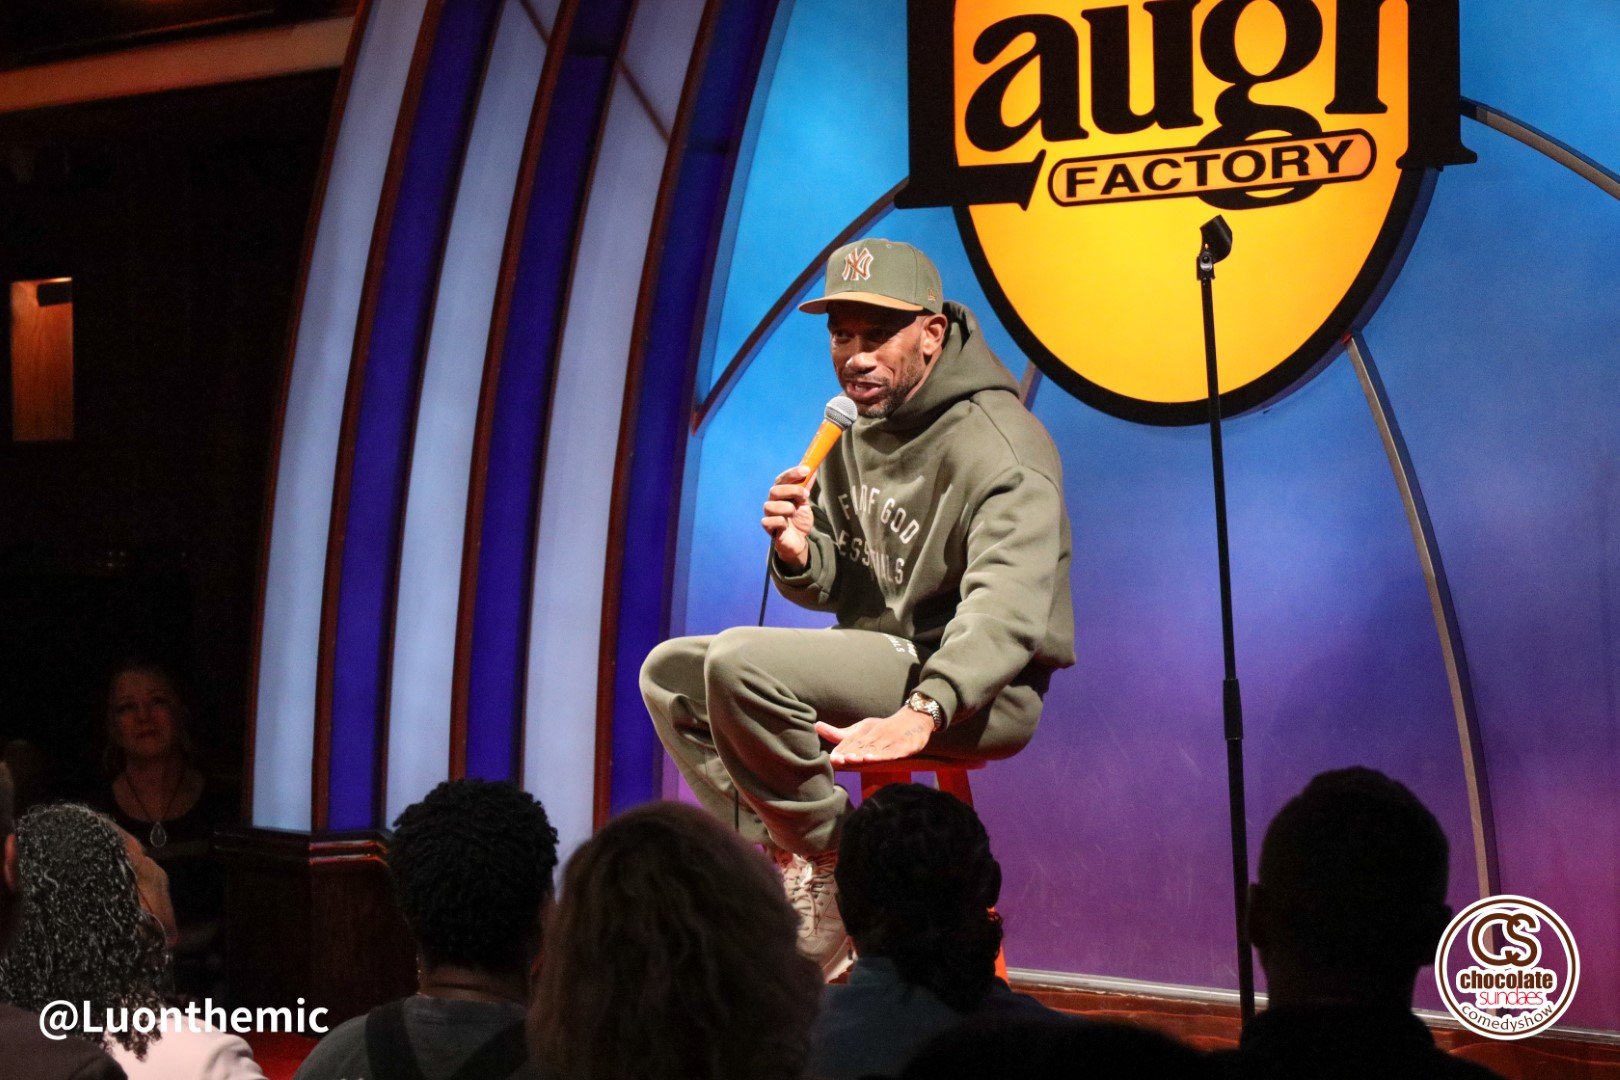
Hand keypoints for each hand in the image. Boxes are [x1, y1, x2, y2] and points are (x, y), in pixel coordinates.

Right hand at [761, 465, 814, 568]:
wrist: (799, 540)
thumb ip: (805, 488)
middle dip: (792, 490)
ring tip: (794, 513)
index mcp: (781, 493)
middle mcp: (772, 501)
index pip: (782, 479)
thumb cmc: (799, 520)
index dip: (793, 473)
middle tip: (805, 495)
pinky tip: (786, 525)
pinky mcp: (768, 528)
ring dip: (787, 508)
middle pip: (774, 490)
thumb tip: (813, 470)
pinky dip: (781, 522)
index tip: (806, 470)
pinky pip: (768, 521)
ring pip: (770, 506)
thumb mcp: (805, 502)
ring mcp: (769, 514)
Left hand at [816, 707, 932, 765]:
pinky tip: (875, 758)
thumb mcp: (861, 729)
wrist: (914, 719)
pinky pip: (893, 752)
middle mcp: (876, 734)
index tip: (831, 758)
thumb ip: (840, 734)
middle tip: (837, 760)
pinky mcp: (904, 746)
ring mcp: (890, 740)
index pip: (851, 742)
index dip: (841, 750)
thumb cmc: (883, 728)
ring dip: (864, 754)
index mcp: (864, 731)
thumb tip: (816, 726)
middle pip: (861, 746)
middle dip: (849, 753)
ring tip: (852, 759)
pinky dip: (884, 755)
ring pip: (875, 748)